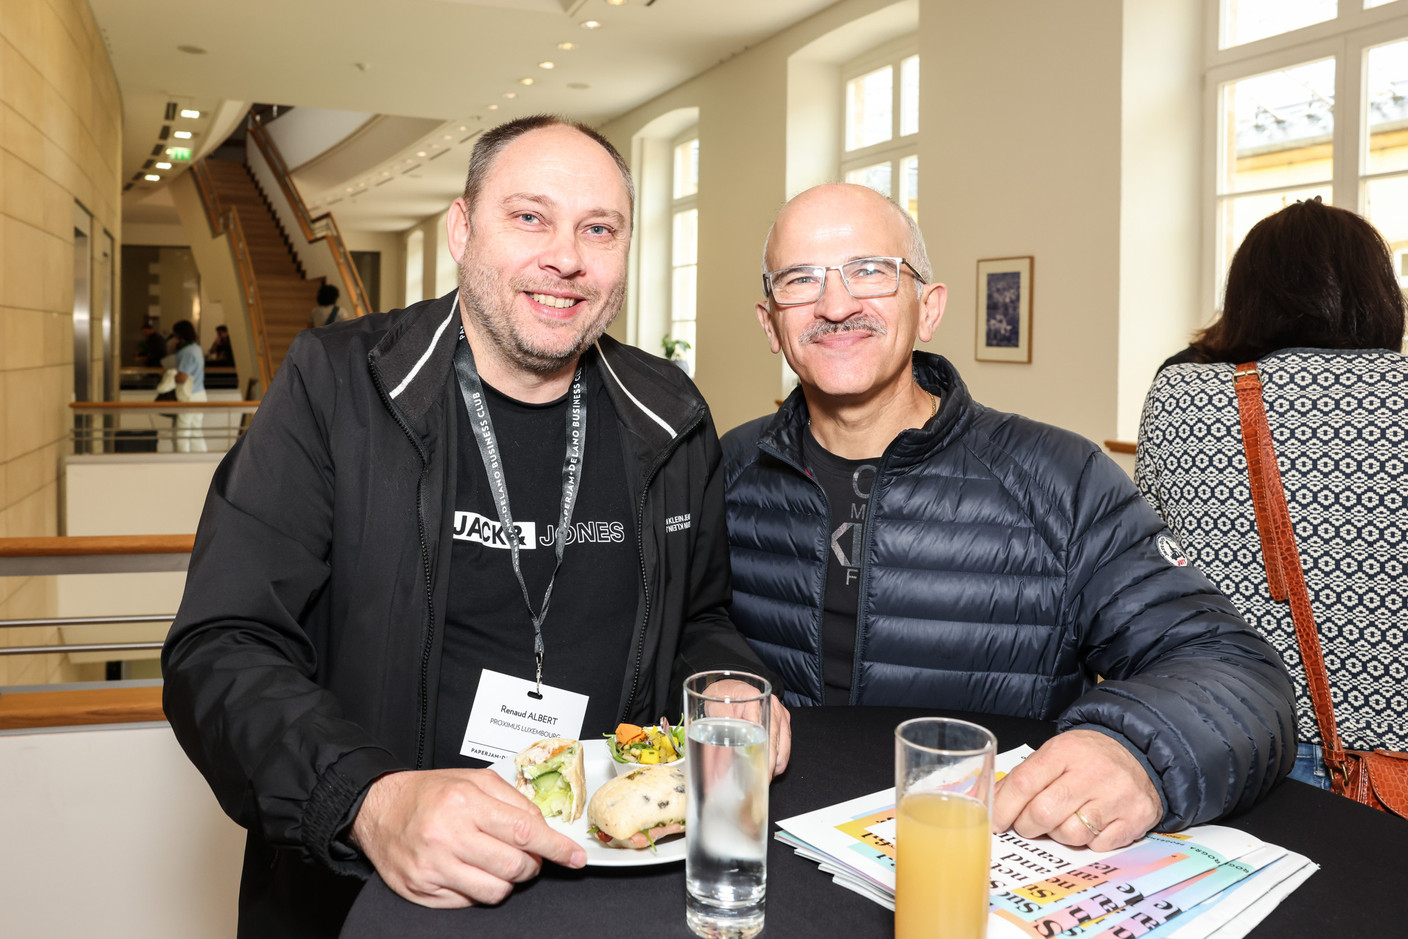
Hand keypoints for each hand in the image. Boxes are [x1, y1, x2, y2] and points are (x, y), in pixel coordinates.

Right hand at [351, 768, 584, 907]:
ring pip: (496, 891)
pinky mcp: (421, 890)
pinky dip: (477, 890)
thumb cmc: (429, 793)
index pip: (526, 831)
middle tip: (525, 855)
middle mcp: (448, 835)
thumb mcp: (474, 780)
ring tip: (494, 862)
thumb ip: (513, 801)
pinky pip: (468, 903)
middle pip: (515, 866)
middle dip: (531, 865)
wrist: (377, 809)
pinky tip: (467, 870)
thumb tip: (544, 827)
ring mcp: (433, 867)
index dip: (556, 848)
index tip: (574, 857)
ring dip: (506, 881)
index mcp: (465, 802)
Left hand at [700, 680, 791, 777]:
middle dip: (767, 766)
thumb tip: (720, 764)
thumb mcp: (713, 708)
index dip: (759, 755)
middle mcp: (771, 705)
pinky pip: (786, 744)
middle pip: (774, 743)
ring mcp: (779, 713)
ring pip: (783, 747)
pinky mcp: (783, 720)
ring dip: (774, 766)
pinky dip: (778, 759)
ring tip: (762, 780)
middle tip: (757, 784)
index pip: (760, 731)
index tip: (755, 772)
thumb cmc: (721, 695)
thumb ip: (716, 732)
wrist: (730, 685)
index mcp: (753, 700)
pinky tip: (768, 768)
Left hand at [991, 729, 1160, 850]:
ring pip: (1070, 835)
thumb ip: (1022, 777)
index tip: (997, 821)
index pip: (1024, 784)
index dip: (1004, 808)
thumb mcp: (1053, 755)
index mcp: (1064, 752)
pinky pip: (1098, 845)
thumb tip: (985, 798)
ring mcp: (1116, 796)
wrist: (1139, 754)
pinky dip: (1089, 841)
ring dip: (1059, 834)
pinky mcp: (1136, 818)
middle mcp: (1092, 772)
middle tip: (1028, 824)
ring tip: (1064, 819)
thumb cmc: (1088, 758)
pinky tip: (1091, 824)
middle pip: (1043, 814)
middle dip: (1027, 826)